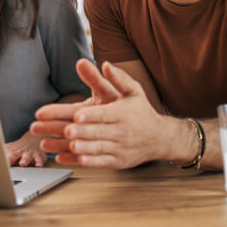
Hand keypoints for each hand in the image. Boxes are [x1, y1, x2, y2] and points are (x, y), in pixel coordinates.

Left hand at [5, 131, 47, 167]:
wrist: (34, 138)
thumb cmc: (18, 148)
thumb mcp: (7, 149)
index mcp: (10, 152)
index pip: (3, 157)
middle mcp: (19, 153)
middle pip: (13, 156)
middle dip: (9, 160)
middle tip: (6, 164)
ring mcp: (29, 154)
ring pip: (27, 157)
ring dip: (24, 160)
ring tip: (23, 164)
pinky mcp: (39, 156)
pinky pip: (40, 159)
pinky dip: (39, 162)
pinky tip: (39, 166)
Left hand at [33, 60, 183, 168]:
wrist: (159, 138)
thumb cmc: (142, 112)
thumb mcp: (134, 91)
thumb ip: (119, 78)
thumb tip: (106, 65)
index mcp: (122, 113)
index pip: (105, 114)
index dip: (91, 115)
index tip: (78, 115)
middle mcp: (121, 131)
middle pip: (99, 132)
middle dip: (82, 131)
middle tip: (67, 130)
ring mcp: (120, 148)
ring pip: (99, 148)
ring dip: (84, 148)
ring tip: (70, 145)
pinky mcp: (118, 161)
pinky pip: (102, 162)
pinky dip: (89, 162)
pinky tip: (76, 159)